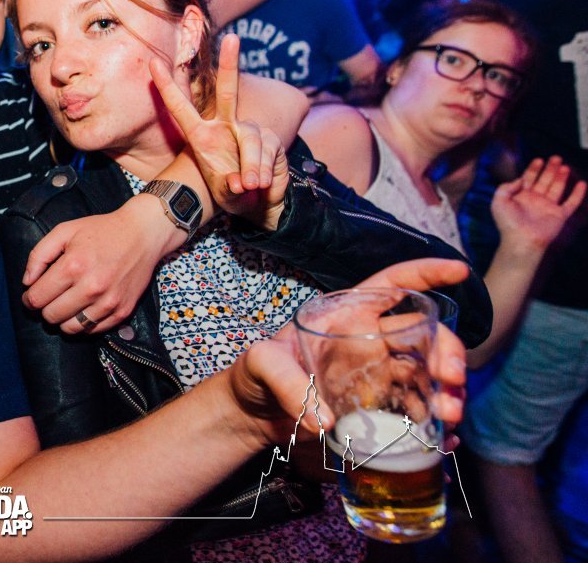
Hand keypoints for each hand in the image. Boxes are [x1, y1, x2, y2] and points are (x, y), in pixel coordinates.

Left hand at [20, 196, 176, 334]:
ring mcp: (108, 302)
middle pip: (51, 316)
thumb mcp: (64, 231)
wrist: (143, 234)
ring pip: (71, 329)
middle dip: (44, 309)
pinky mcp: (122, 311)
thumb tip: (27, 282)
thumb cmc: (102, 231)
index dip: (29, 299)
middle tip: (50, 298)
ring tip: (65, 304)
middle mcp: (91, 287)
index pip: (37, 298)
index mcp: (73, 266)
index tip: (31, 295)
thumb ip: (39, 255)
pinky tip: (83, 307)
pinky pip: (93, 330)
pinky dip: (83, 323)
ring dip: (63, 319)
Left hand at [151, 34, 288, 229]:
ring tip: (249, 186)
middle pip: (228, 91)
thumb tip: (241, 183)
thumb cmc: (231, 194)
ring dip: (249, 165)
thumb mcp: (222, 192)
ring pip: (249, 139)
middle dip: (231, 63)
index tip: (153, 64)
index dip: (168, 87)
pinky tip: (261, 183)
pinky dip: (262, 170)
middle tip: (233, 37)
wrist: (257, 204)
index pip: (181, 107)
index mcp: (202, 135)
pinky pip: (266, 150)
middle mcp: (225, 127)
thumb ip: (229, 187)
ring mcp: (248, 131)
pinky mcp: (271, 139)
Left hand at [228, 258, 469, 440]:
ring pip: (428, 377)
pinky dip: (436, 429)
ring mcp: (378, 379)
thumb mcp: (261, 364)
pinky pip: (417, 417)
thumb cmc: (254, 376)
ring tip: (450, 415)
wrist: (251, 418)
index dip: (424, 274)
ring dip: (448, 393)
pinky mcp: (379, 414)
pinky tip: (445, 440)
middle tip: (450, 377)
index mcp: (347, 317)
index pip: (391, 286)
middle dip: (447, 351)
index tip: (458, 270)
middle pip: (423, 336)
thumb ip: (284, 381)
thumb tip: (322, 421)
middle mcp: (370, 344)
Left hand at [491, 156, 585, 252]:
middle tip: (555, 157)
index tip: (538, 160)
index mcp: (521, 196)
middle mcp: (535, 200)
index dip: (533, 169)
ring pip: (557, 188)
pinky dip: (577, 194)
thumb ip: (505, 187)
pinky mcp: (559, 215)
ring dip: (561, 177)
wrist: (521, 240)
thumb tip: (519, 179)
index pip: (529, 179)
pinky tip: (582, 183)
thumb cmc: (508, 223)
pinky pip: (571, 203)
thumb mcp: (498, 201)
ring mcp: (548, 207)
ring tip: (564, 166)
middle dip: (550, 169)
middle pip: (544, 181)